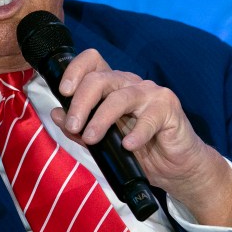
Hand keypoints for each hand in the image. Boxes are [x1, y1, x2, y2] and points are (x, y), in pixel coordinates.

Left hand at [48, 49, 231, 227]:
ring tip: (91, 138)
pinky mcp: (169, 108)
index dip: (75, 70)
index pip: (92, 62)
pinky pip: (148, 118)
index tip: (63, 92)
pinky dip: (136, 133)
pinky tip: (128, 146)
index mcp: (112, 86)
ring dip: (101, 119)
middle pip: (100, 79)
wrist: (176, 168)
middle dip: (81, 102)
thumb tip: (56, 113)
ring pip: (120, 97)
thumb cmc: (139, 151)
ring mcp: (150, 94)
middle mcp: (130, 84)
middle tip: (74, 126)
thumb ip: (79, 130)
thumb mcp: (102, 143)